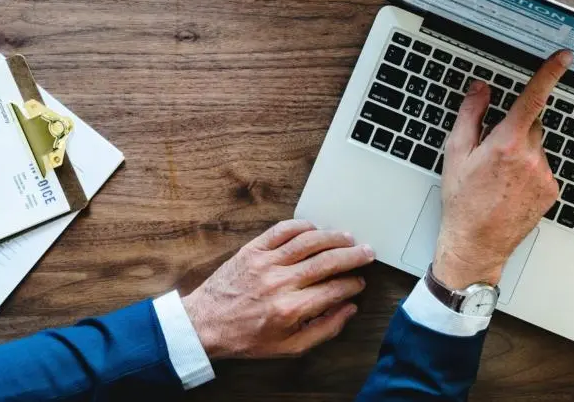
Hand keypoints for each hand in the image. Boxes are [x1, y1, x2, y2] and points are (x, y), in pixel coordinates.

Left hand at [180, 219, 372, 359]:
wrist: (206, 324)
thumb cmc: (247, 338)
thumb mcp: (289, 347)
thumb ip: (324, 330)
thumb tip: (349, 310)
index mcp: (291, 309)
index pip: (334, 289)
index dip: (353, 284)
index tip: (359, 282)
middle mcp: (280, 283)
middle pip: (327, 261)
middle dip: (353, 256)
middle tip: (367, 253)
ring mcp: (265, 263)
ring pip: (308, 241)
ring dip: (333, 237)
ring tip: (348, 237)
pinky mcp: (252, 250)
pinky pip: (282, 230)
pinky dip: (302, 226)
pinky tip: (315, 229)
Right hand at [433, 49, 572, 288]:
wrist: (476, 243)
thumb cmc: (462, 202)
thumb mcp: (456, 153)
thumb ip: (471, 115)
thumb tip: (481, 90)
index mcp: (506, 144)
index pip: (533, 99)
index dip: (549, 74)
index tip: (563, 58)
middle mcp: (530, 157)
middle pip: (532, 124)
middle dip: (515, 130)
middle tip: (492, 154)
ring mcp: (544, 175)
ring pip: (537, 148)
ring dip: (522, 153)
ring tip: (499, 178)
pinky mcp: (551, 190)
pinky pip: (543, 168)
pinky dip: (530, 172)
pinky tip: (510, 189)